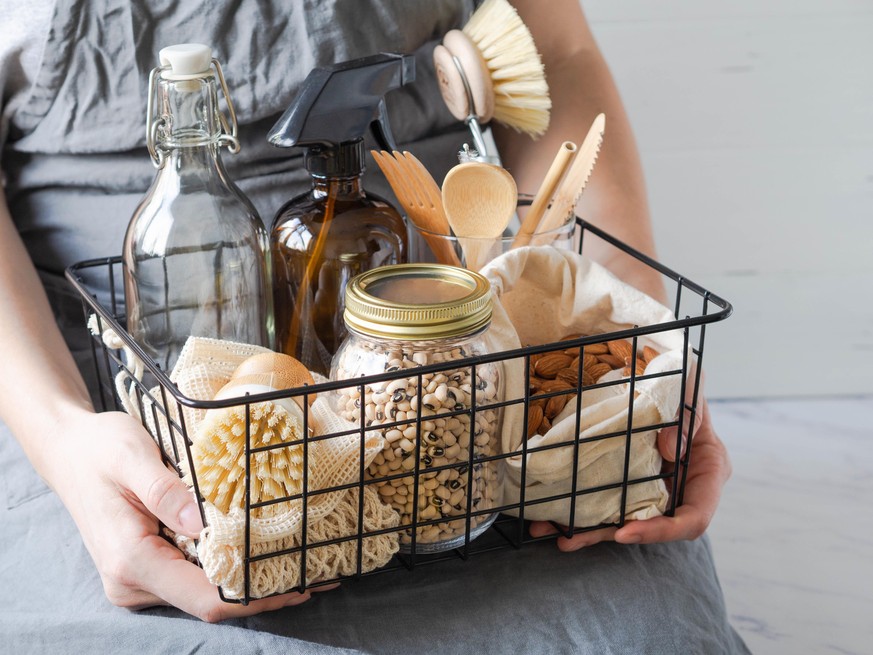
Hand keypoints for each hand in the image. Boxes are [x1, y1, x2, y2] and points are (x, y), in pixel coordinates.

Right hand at [48, 409, 325, 620]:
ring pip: (204, 592)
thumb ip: (165, 490)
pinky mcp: (148, 568)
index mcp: (130, 561)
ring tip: (297, 558)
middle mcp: (133, 582)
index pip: (204, 597)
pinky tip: (260, 550)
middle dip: (262, 590)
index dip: (255, 596)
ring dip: (249, 579)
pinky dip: (229, 567)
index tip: (300, 582)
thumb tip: (203, 523)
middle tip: (313, 570)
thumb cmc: (101, 448)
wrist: (70, 450)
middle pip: (209, 601)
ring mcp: (139, 580)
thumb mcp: (131, 456)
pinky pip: (194, 576)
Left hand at [529, 394, 731, 549]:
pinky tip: (556, 518)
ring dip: (589, 530)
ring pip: (626, 519)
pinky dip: (585, 511)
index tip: (625, 531)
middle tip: (572, 538)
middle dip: (612, 535)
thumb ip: (689, 416)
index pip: (693, 518)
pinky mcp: (630, 481)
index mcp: (707, 473)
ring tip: (557, 535)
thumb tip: (671, 450)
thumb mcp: (692, 390)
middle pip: (652, 525)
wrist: (660, 379)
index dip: (661, 530)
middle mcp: (681, 488)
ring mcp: (654, 487)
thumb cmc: (683, 386)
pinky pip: (610, 500)